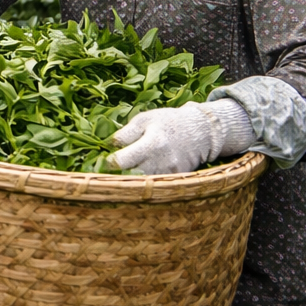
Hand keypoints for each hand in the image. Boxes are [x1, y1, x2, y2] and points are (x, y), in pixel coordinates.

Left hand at [108, 99, 255, 174]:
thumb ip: (125, 133)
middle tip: (109, 171)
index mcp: (152, 143)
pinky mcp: (175, 181)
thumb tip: (108, 146)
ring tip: (124, 173)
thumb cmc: (168, 122)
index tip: (105, 159)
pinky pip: (156, 186)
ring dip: (131, 181)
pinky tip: (140, 176)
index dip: (110, 162)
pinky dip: (145, 183)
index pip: (123, 161)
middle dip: (118, 175)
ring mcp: (170, 174)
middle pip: (131, 177)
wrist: (200, 131)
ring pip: (143, 184)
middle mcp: (162, 162)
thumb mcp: (144, 119)